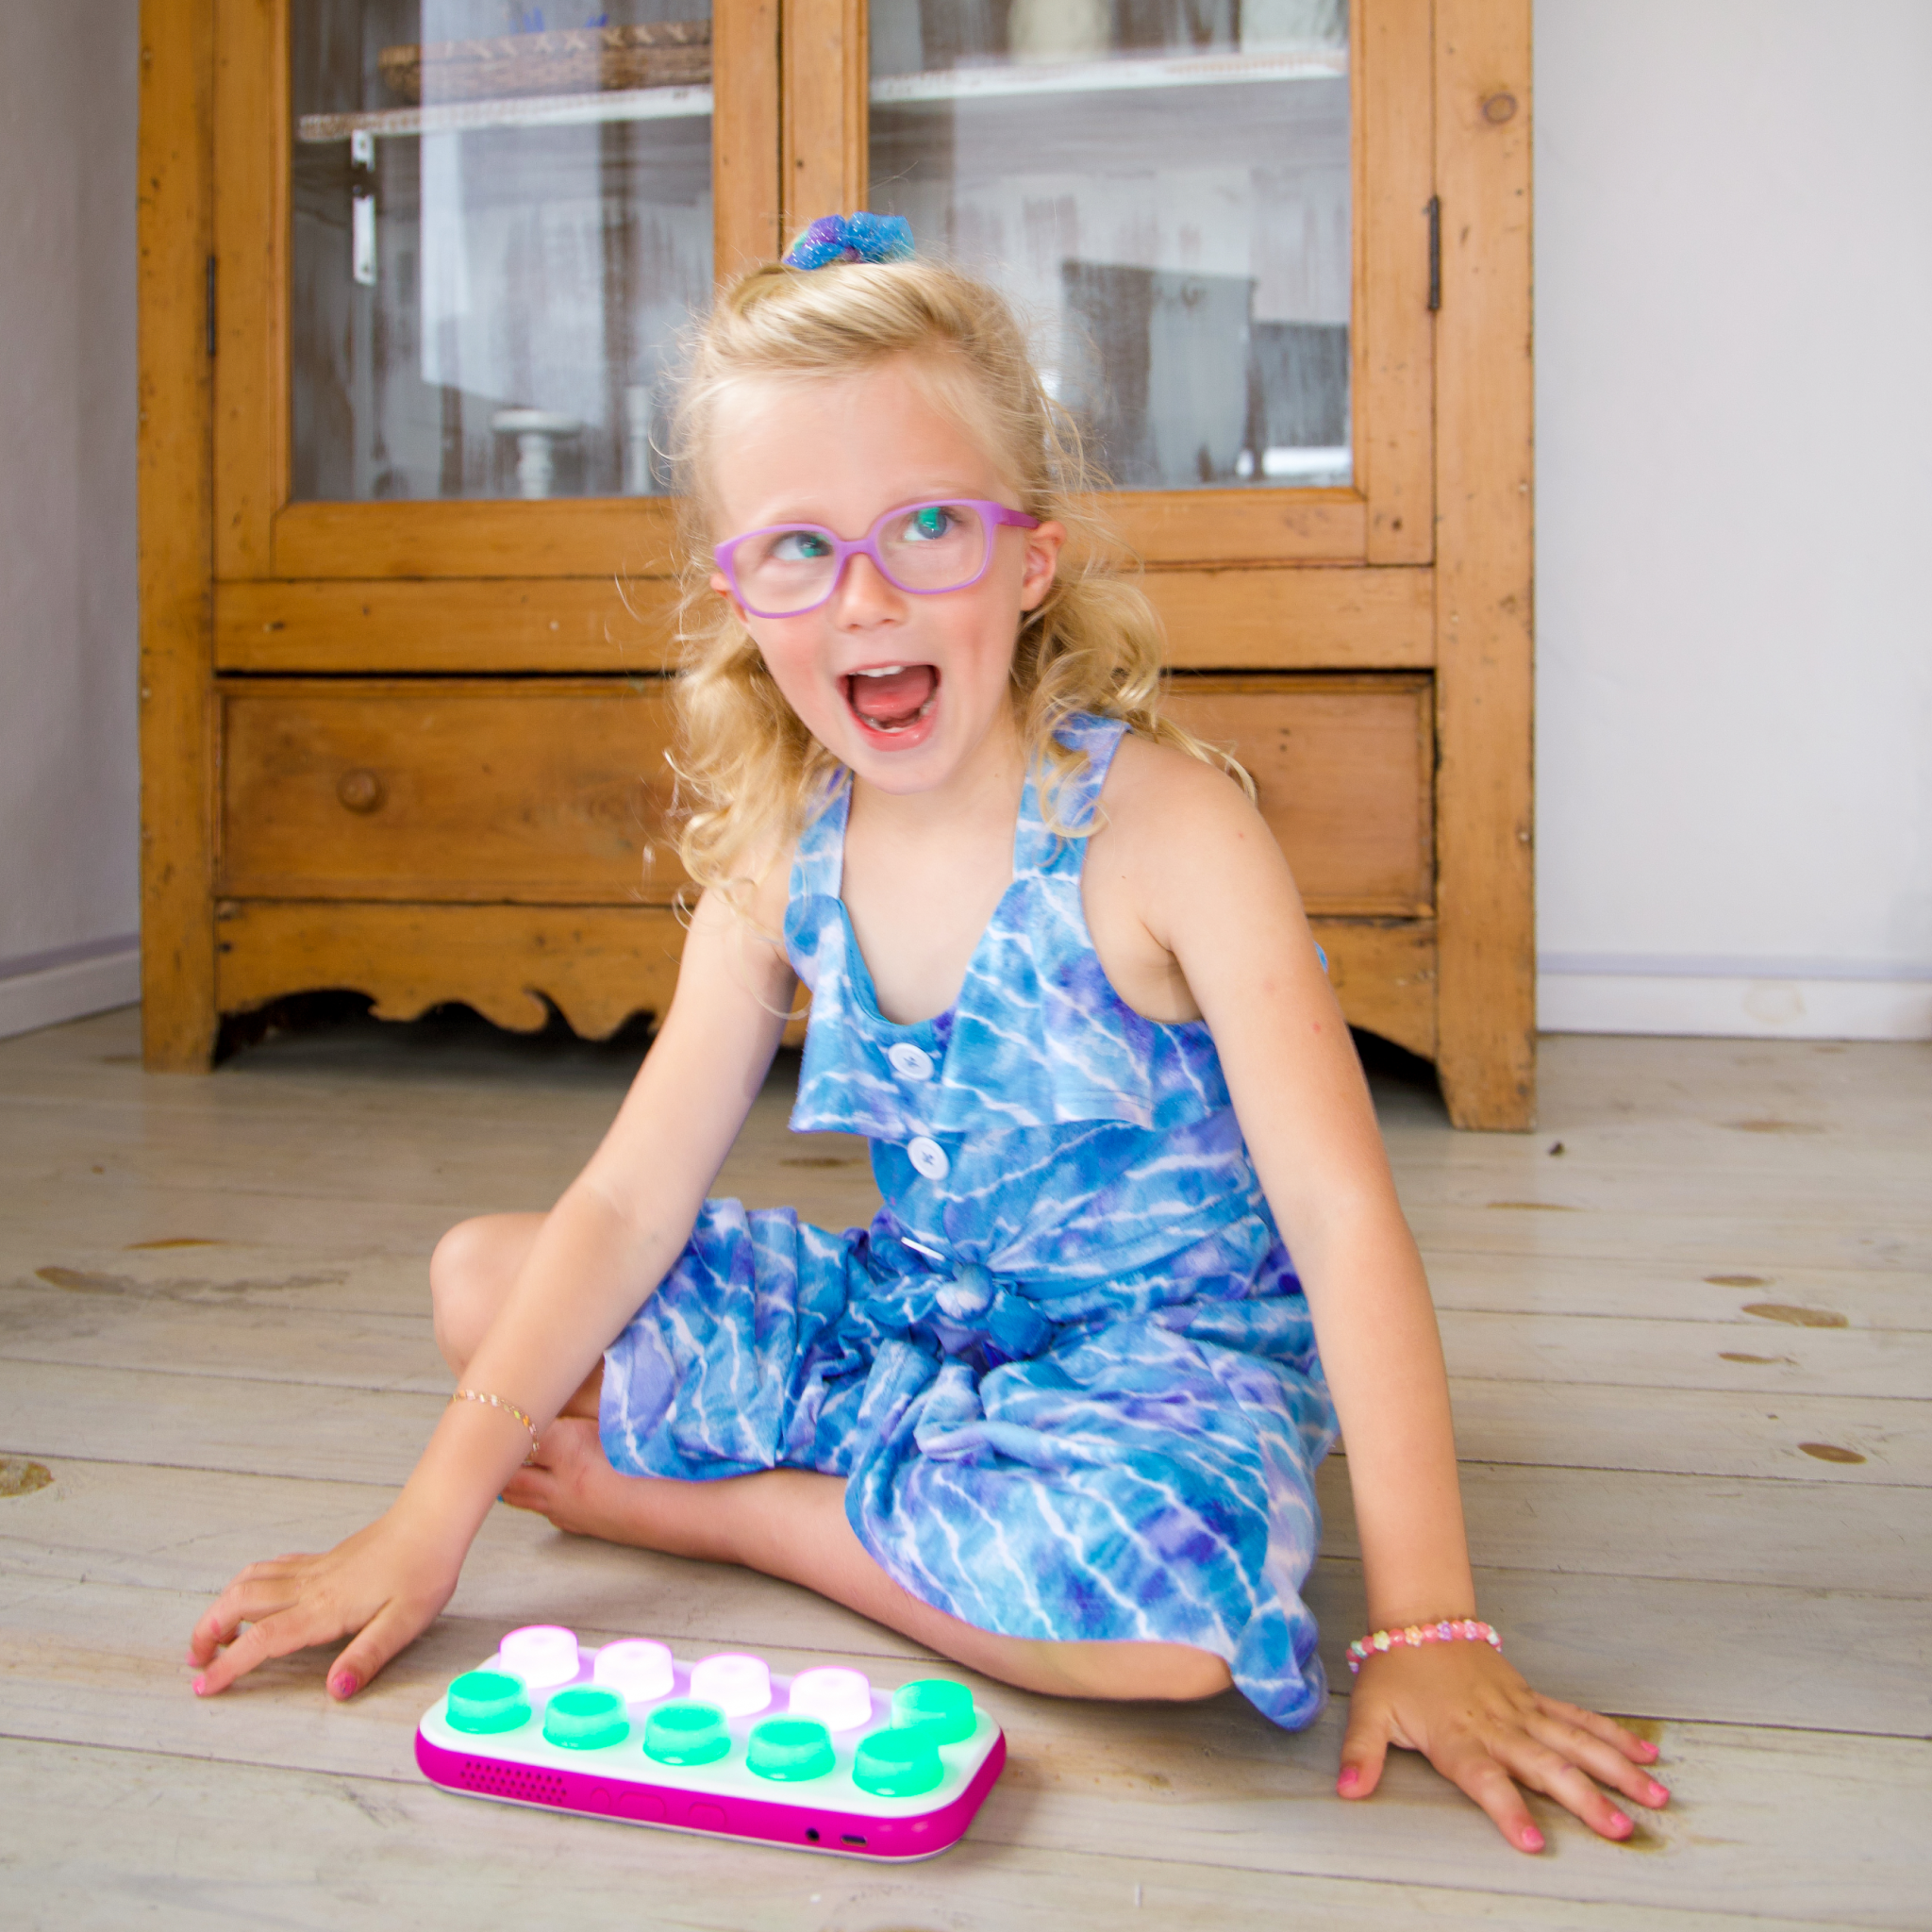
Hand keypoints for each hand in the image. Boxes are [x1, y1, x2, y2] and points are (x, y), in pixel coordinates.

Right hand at [186, 1504, 461, 1700]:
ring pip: (249, 1581)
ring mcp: (315, 1569)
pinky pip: (273, 1567)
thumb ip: (367, 1657)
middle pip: (239, 1603)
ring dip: (221, 1605)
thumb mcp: (404, 1623)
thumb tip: (336, 1691)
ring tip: (212, 1632)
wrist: (432, 1521)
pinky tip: (252, 1592)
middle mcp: (310, 1587)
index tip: (204, 1686)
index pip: (262, 1639)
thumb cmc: (423, 1570)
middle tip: (195, 1661)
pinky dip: (248, 1582)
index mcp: (324, 1609)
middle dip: (207, 1632)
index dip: (229, 1664)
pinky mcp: (324, 1559)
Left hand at [1338, 1640, 1668, 1851]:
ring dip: (1616, 1769)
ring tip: (1654, 1797)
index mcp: (1457, 1736)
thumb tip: (1346, 1792)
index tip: (1533, 1842)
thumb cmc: (1397, 1670)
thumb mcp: (1369, 1711)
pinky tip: (1646, 1755)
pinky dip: (1612, 1736)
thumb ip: (1361, 1754)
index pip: (1485, 1779)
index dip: (1507, 1810)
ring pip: (1575, 1741)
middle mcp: (1497, 1726)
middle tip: (1622, 1829)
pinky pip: (1578, 1718)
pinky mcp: (1533, 1698)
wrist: (1420, 1618)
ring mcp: (1521, 1711)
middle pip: (1546, 1765)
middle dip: (1585, 1798)